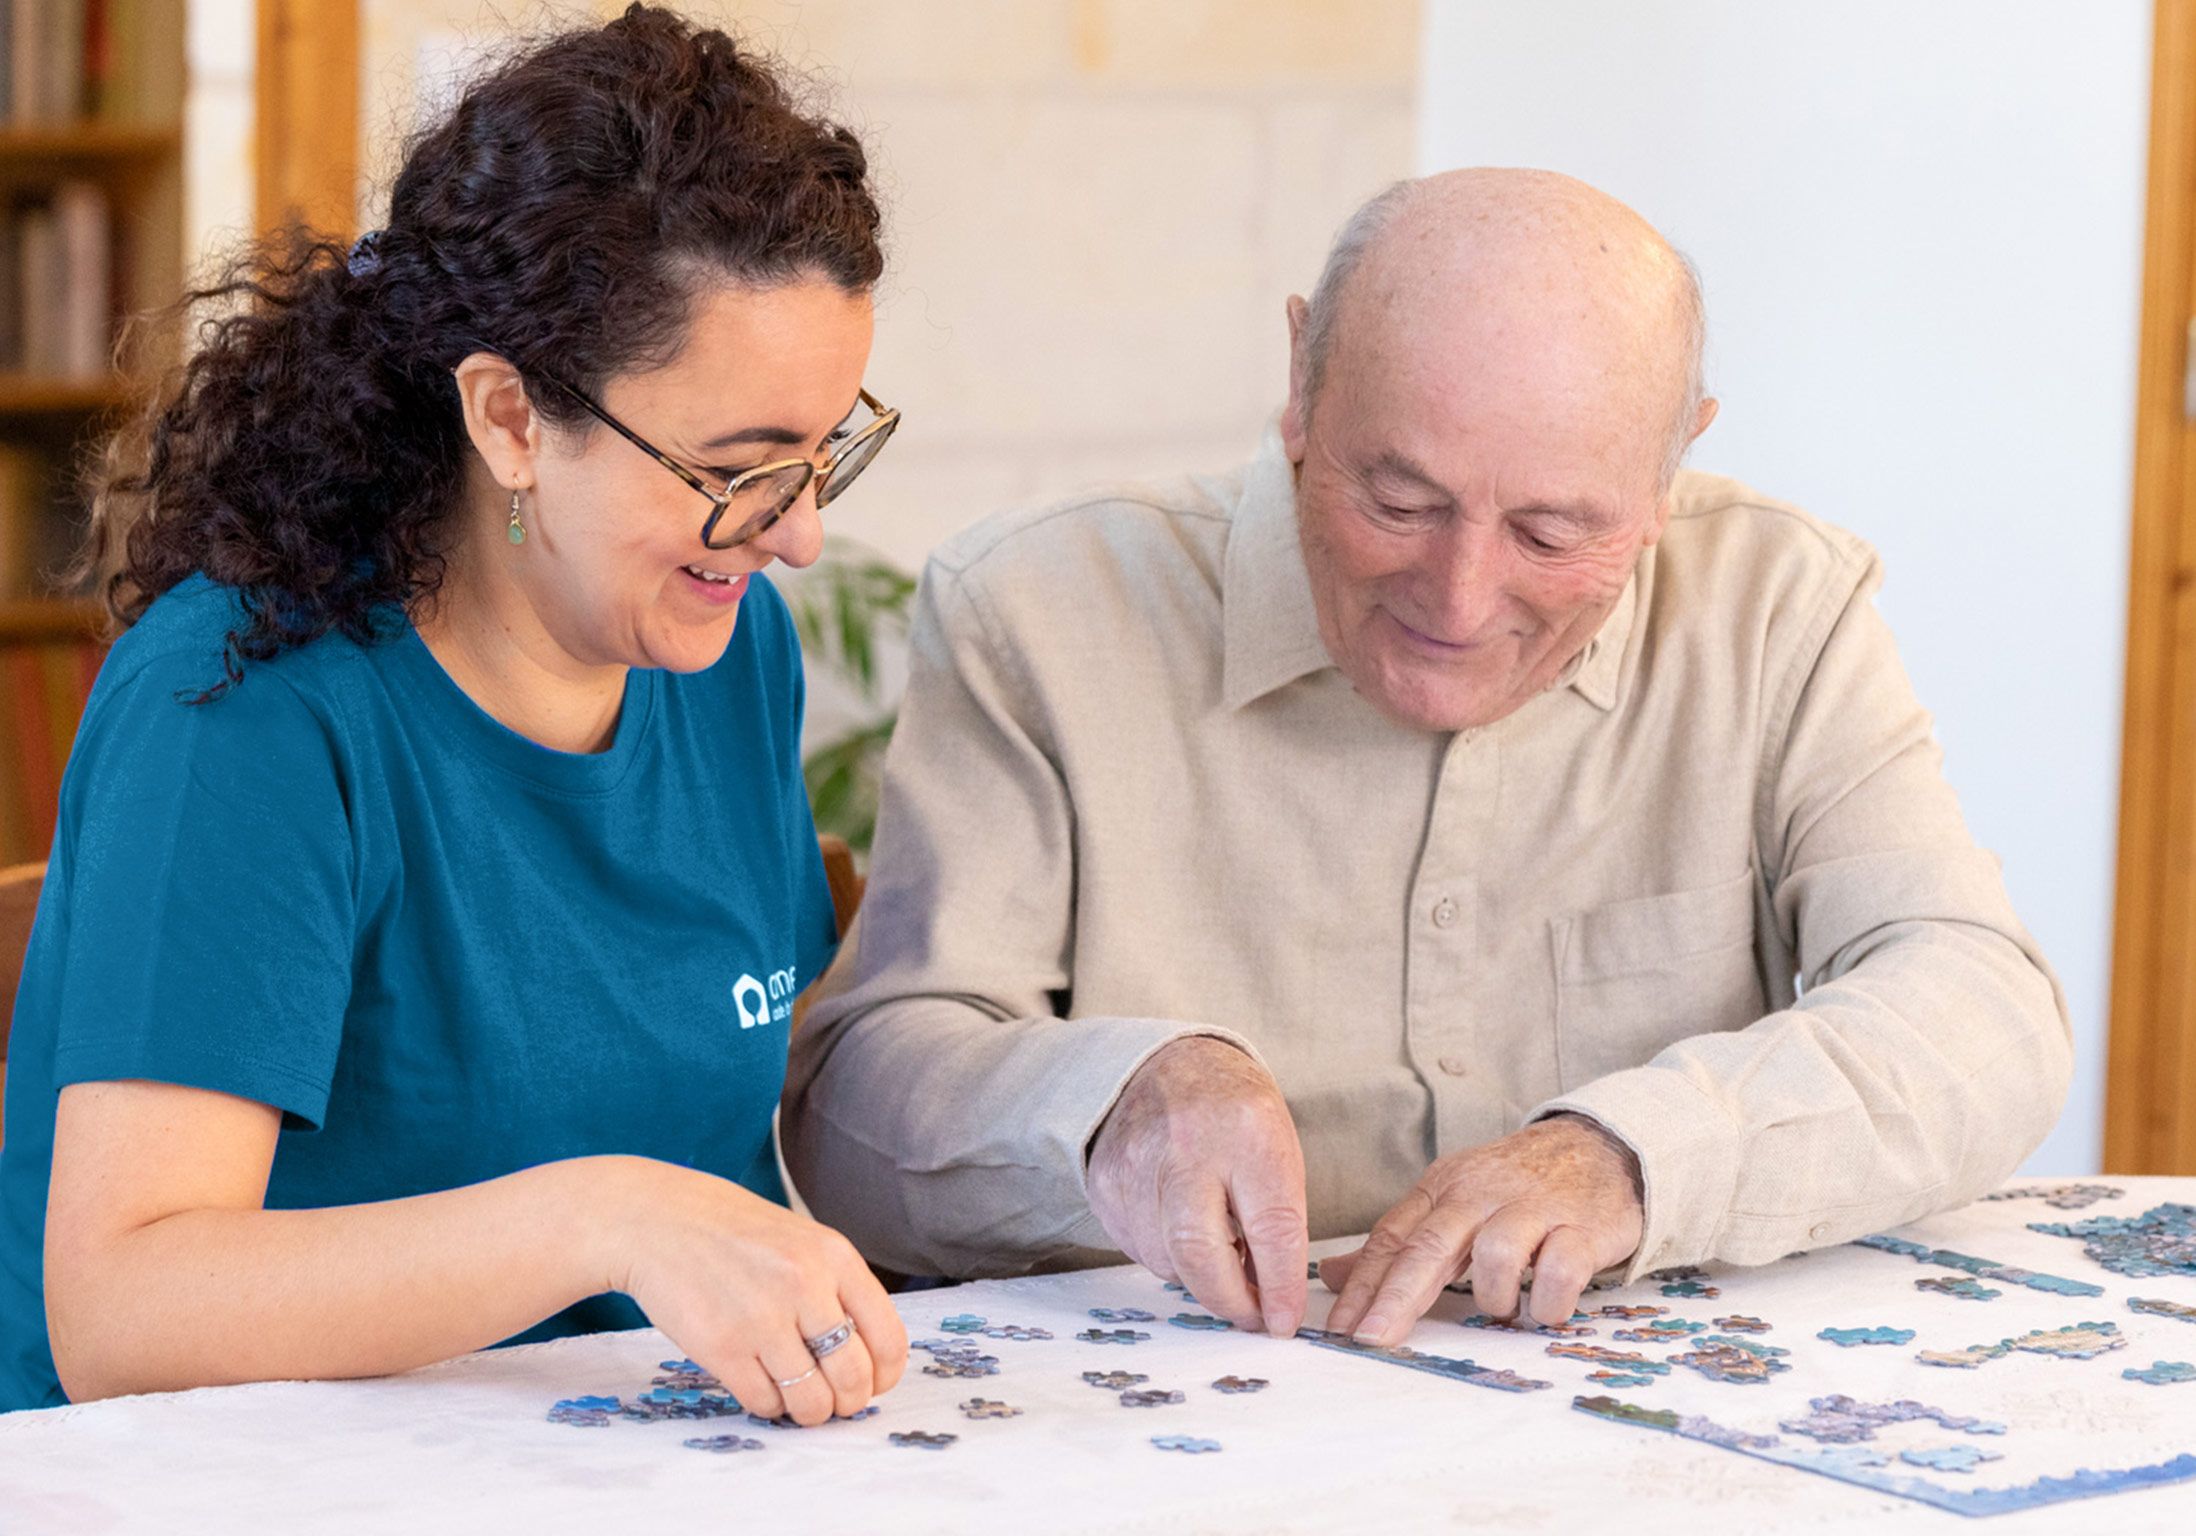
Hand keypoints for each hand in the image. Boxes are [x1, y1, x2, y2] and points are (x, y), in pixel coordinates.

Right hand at [599, 1158, 908, 1426]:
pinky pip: (764, 1402)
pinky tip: (761, 1386)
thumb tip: (869, 1359)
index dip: (884, 1375)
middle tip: (833, 1400)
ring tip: (797, 1399)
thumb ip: (838, 1289)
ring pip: (811, 1400)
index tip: (872, 1383)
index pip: (888, 1338)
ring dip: (809, 1411)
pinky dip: (769, 1406)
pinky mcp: (721, 1347)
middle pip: (854, 1377)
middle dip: (848, 1401)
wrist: (660, 1222)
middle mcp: (805, 1286)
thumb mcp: (804, 1242)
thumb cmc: (735, 1234)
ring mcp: (762, 1318)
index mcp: (835, 1257)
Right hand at [1085, 1036, 1308, 1335]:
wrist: (1165, 1065)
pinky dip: (1167, 1257)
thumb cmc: (1232, 1112)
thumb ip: (1277, 1219)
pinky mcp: (1104, 1183)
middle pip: (1199, 1253)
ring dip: (1198, 1277)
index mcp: (1247, 1132)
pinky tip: (1182, 1231)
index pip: (1270, 1228)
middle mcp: (1186, 1145)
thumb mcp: (1276, 1147)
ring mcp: (1136, 1164)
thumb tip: (1271, 1298)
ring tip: (1219, 1256)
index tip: (1284, 1321)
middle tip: (1251, 1316)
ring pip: (1166, 1260)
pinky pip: (1138, 1248)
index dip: (1280, 1287)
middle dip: (1229, 1301)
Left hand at [1321, 1115, 1643, 1344]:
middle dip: (1397, 1296)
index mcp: (1444, 1187)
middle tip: (1372, 1338)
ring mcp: (1534, 1209)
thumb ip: (1398, 1243)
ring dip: (1491, 1297)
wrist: (1600, 1145)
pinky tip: (1545, 1307)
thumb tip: (1333, 1276)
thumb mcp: (1452, 1200)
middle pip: (1430, 1246)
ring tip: (1501, 1307)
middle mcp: (1482, 1194)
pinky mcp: (1583, 1228)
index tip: (1338, 1328)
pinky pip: (1559, 1271)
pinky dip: (1547, 1301)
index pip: (1393, 1236)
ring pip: (1495, 1255)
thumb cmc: (1516, 1186)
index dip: (1363, 1284)